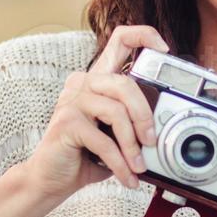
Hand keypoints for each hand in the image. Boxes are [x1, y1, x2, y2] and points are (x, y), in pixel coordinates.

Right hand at [22, 25, 168, 201]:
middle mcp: (84, 82)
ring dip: (133, 146)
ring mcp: (72, 100)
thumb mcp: (116, 135)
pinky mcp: (66, 122)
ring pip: (117, 112)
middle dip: (145, 116)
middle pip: (125, 84)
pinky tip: (127, 177)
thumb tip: (165, 129)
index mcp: (98, 79)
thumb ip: (134, 123)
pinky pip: (104, 141)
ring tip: (139, 167)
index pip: (120, 39)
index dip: (144, 36)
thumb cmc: (86, 156)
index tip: (165, 50)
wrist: (51, 180)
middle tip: (152, 142)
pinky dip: (120, 163)